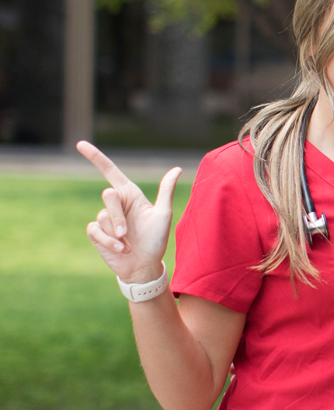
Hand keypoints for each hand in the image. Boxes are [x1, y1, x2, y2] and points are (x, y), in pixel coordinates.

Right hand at [78, 141, 181, 284]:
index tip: (80, 144)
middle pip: (108, 195)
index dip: (95, 157)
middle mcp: (116, 204)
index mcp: (130, 195)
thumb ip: (166, 191)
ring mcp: (105, 218)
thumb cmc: (156, 239)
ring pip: (102, 216)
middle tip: (128, 232)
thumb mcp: (163, 214)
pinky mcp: (96, 232)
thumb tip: (177, 169)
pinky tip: (120, 249)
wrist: (145, 265)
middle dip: (118, 216)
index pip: (110, 171)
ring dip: (117, 233)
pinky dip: (109, 241)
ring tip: (128, 243)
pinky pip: (96, 230)